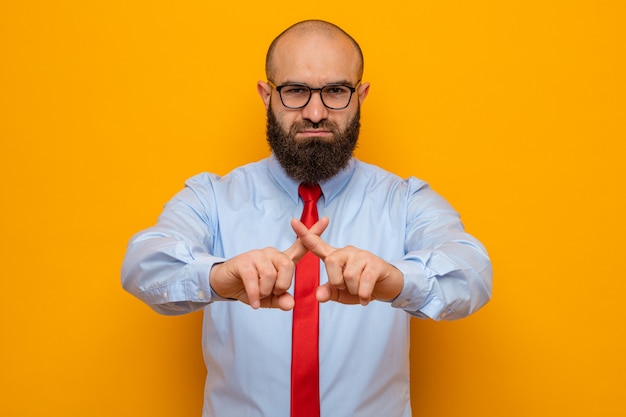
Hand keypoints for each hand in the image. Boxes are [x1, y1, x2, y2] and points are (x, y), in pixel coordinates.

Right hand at [209, 218, 329, 309]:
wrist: (224, 284)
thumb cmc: (249, 288)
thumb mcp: (268, 298)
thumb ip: (281, 300)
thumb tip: (291, 304)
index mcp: (281, 260)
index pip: (300, 246)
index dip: (313, 233)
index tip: (327, 219)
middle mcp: (271, 254)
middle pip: (288, 266)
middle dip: (282, 285)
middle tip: (273, 293)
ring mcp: (257, 255)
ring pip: (271, 275)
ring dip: (266, 291)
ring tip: (259, 295)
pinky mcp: (244, 261)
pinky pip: (255, 280)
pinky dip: (255, 295)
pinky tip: (254, 303)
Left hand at [291, 218, 403, 305]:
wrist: (386, 286)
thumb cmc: (360, 287)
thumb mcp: (341, 293)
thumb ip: (328, 292)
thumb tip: (318, 295)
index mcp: (335, 257)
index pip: (317, 244)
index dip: (304, 234)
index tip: (292, 221)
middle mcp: (347, 252)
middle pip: (331, 262)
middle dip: (337, 281)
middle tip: (348, 288)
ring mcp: (361, 255)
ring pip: (348, 275)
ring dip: (353, 290)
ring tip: (359, 291)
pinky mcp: (375, 263)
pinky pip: (364, 281)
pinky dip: (363, 294)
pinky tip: (365, 299)